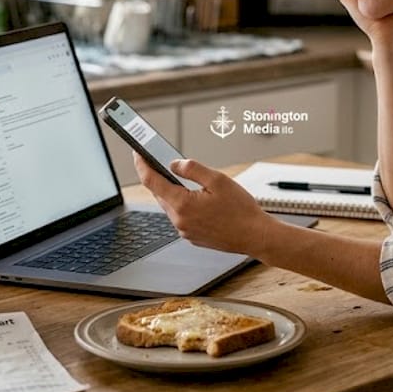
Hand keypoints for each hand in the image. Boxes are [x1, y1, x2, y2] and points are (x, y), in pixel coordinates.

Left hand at [132, 153, 276, 255]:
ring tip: (184, 180)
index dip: (142, 165)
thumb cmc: (241, 210)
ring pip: (170, 206)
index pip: (151, 181)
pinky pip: (181, 217)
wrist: (255, 236)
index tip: (137, 154)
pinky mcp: (192, 237)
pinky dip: (183, 205)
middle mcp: (180, 220)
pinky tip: (196, 199)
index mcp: (183, 204)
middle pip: (160, 194)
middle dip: (160, 178)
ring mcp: (185, 231)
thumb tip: (174, 165)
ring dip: (173, 192)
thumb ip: (192, 169)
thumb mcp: (218, 180)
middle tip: (163, 163)